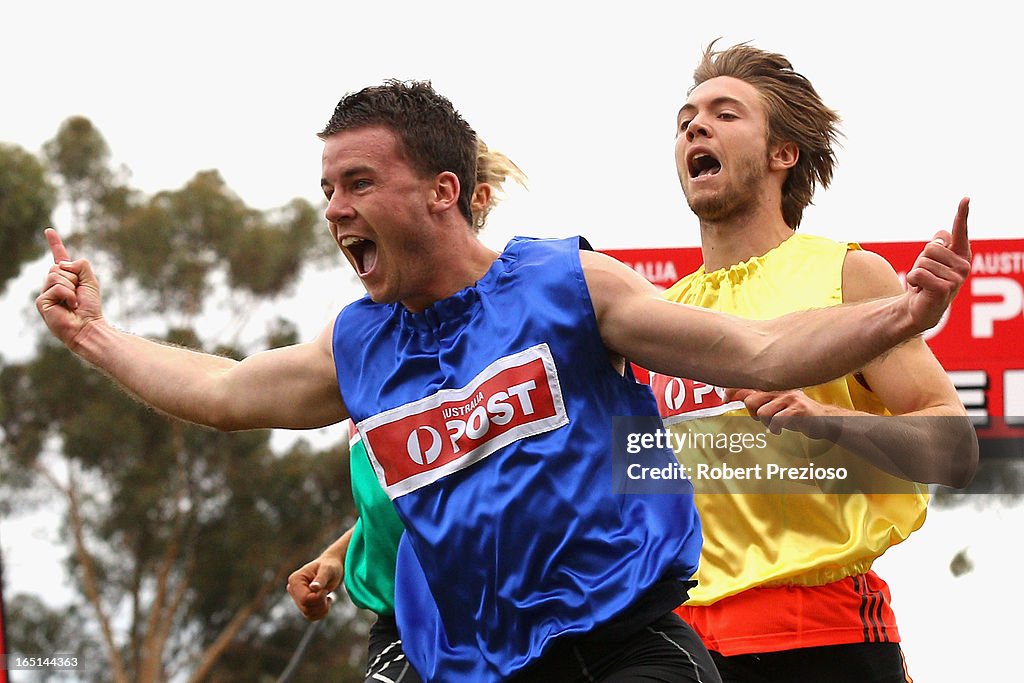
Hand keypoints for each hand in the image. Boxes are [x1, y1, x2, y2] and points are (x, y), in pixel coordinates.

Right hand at [35, 228, 103, 348]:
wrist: (89, 326)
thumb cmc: (90, 307)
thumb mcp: (90, 281)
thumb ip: (81, 265)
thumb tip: (63, 264)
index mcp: (66, 279)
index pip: (59, 258)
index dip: (55, 244)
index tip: (49, 231)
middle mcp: (53, 285)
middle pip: (58, 266)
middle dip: (74, 277)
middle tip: (78, 294)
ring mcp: (46, 293)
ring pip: (57, 274)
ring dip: (71, 287)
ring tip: (74, 302)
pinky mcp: (42, 302)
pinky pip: (57, 287)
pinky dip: (68, 295)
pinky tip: (70, 307)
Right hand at [286, 554, 342, 620]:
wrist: (332, 568)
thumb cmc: (331, 566)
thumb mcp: (328, 570)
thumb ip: (321, 579)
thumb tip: (313, 587)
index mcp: (295, 579)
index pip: (304, 599)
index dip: (318, 598)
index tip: (325, 590)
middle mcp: (292, 589)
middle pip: (306, 608)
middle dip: (320, 604)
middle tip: (327, 593)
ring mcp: (296, 597)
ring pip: (308, 614)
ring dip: (322, 608)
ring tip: (327, 597)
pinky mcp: (302, 603)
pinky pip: (310, 616)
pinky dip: (321, 612)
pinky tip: (325, 601)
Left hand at [726, 388, 841, 439]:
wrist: (824, 420)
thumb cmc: (796, 413)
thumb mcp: (776, 404)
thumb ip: (758, 399)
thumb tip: (734, 396)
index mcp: (774, 387)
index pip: (748, 384)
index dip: (733, 390)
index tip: (725, 399)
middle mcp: (780, 389)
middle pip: (750, 401)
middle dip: (753, 414)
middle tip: (766, 418)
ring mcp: (789, 399)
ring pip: (762, 413)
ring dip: (767, 423)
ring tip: (778, 423)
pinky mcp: (797, 410)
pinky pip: (776, 421)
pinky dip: (776, 428)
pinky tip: (782, 429)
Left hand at [905, 197, 971, 332]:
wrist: (920, 308)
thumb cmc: (926, 280)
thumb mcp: (929, 259)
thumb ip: (938, 244)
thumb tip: (941, 235)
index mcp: (960, 254)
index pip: (960, 231)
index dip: (962, 214)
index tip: (965, 199)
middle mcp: (963, 265)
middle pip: (930, 248)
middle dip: (921, 261)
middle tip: (926, 275)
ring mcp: (956, 279)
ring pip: (923, 261)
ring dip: (917, 273)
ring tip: (924, 284)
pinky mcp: (945, 289)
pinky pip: (918, 274)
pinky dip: (913, 281)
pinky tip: (920, 290)